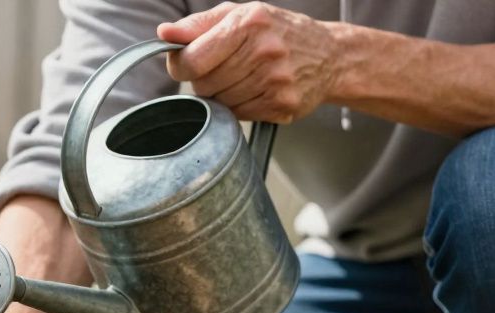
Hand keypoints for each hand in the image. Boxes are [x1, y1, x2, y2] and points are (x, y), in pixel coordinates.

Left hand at [158, 2, 341, 123]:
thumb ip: (198, 24)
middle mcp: (265, 51)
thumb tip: (164, 33)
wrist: (330, 55)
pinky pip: (238, 115)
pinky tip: (256, 90)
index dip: (181, 65)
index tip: (187, 63)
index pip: (192, 60)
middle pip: (203, 85)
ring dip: (222, 94)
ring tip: (243, 77)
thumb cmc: (276, 32)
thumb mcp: (238, 15)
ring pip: (219, 103)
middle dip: (205, 79)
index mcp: (249, 23)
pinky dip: (240, 106)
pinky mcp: (282, 105)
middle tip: (225, 68)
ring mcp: (276, 80)